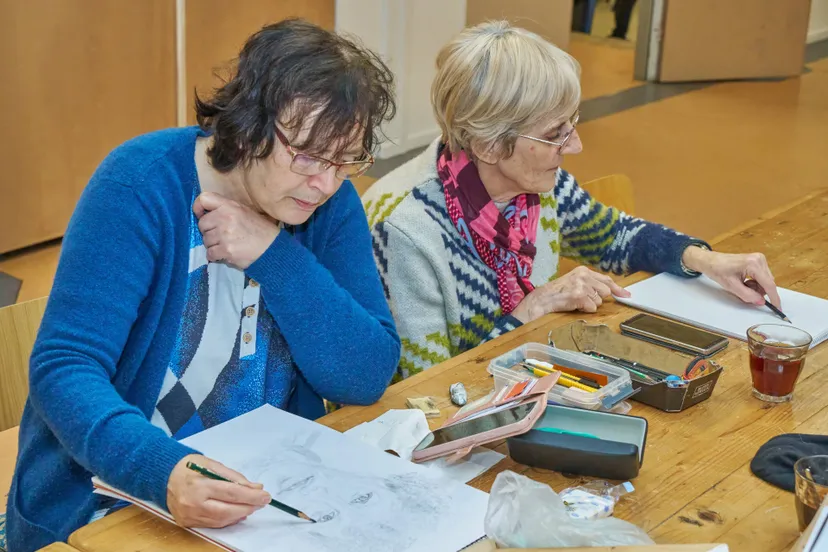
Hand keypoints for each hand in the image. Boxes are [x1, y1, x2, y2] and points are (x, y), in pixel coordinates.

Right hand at [166, 454, 270, 527]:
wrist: (163, 475)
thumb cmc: (189, 466)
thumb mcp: (212, 464)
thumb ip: (234, 477)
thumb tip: (254, 487)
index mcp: (200, 485)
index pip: (231, 493)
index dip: (251, 496)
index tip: (265, 496)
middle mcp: (193, 502)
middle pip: (227, 511)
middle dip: (248, 507)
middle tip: (261, 502)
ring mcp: (189, 515)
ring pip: (221, 520)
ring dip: (239, 514)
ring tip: (251, 506)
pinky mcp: (187, 522)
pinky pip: (212, 524)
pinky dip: (227, 519)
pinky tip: (236, 513)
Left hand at [193, 192, 279, 268]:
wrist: (272, 249)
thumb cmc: (260, 231)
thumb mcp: (245, 212)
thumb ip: (226, 210)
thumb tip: (206, 213)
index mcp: (230, 206)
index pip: (204, 199)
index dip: (198, 207)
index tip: (201, 215)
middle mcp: (225, 218)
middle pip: (202, 224)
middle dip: (208, 231)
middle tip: (220, 235)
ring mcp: (224, 234)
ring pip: (205, 240)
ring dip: (213, 245)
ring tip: (226, 245)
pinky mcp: (226, 250)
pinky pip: (210, 254)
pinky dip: (216, 256)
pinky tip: (226, 254)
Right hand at [510, 266, 630, 322]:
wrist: (542, 299)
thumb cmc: (558, 293)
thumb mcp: (575, 283)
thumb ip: (591, 284)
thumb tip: (611, 292)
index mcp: (583, 270)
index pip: (606, 279)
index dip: (617, 289)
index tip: (627, 295)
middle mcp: (584, 275)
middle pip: (605, 292)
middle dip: (596, 299)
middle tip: (582, 299)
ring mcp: (582, 285)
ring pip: (598, 302)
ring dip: (588, 305)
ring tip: (574, 302)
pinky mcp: (579, 295)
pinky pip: (592, 308)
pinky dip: (584, 310)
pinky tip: (573, 305)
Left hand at [681, 246, 780, 307]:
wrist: (710, 261)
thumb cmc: (718, 270)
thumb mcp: (731, 286)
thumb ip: (748, 295)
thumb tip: (761, 302)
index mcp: (754, 264)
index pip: (769, 284)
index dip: (774, 298)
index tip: (778, 309)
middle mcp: (760, 259)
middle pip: (768, 283)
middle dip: (759, 292)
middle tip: (744, 292)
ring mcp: (759, 259)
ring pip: (766, 281)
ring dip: (756, 288)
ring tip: (742, 285)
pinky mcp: (757, 261)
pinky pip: (762, 278)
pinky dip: (755, 283)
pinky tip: (744, 281)